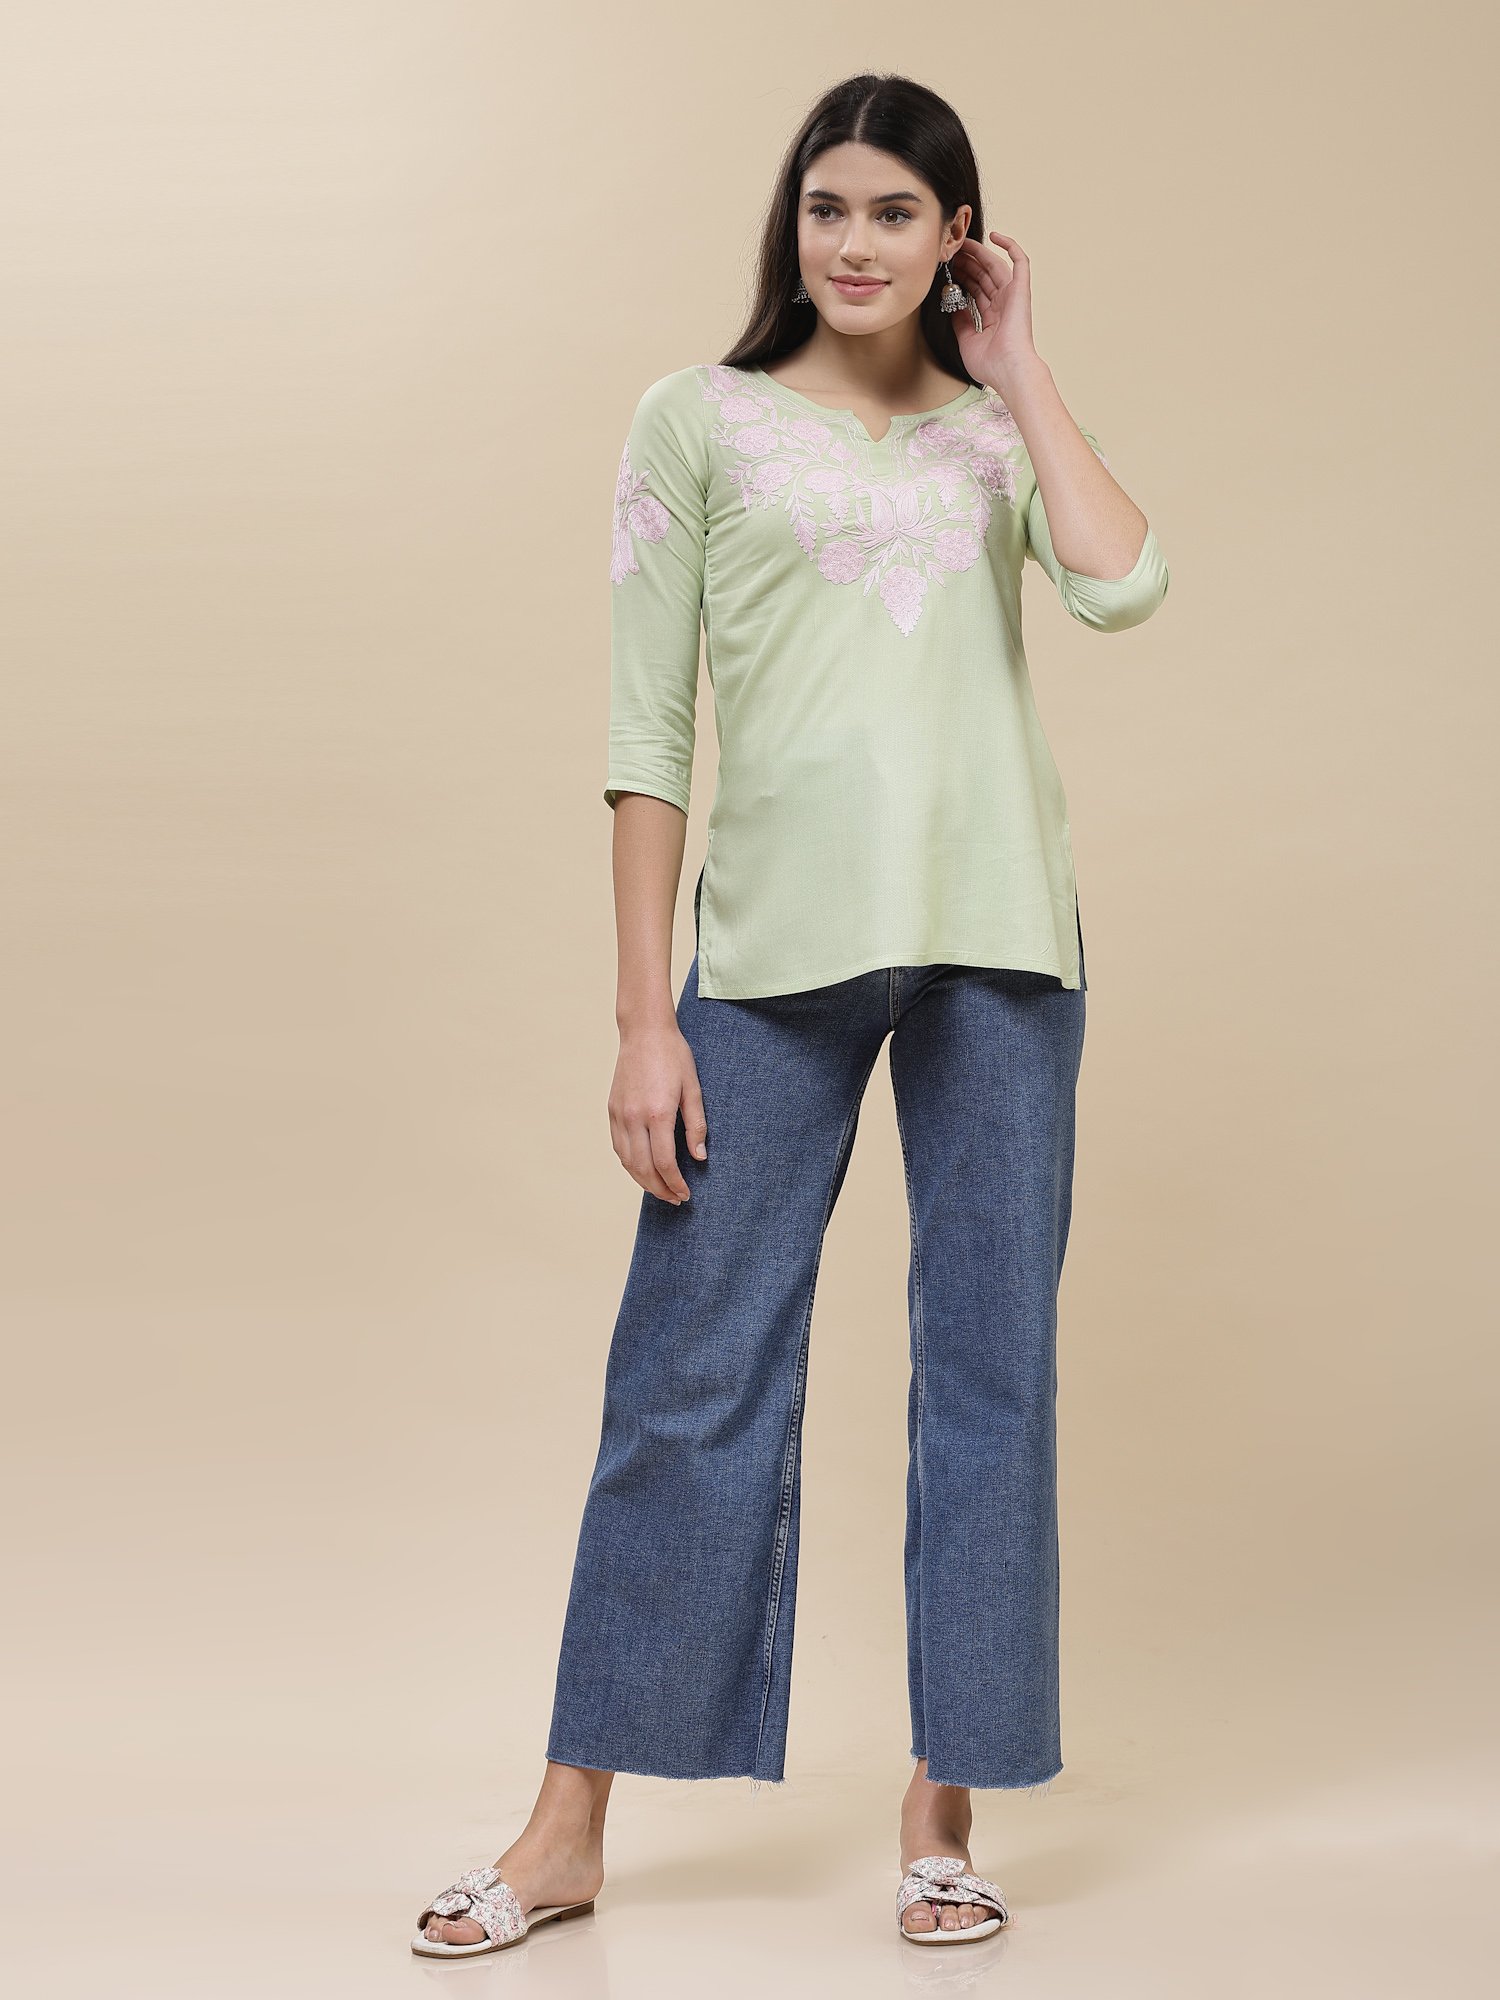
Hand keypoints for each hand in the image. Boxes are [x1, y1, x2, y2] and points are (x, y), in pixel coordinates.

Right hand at [609, 1021, 707, 1203]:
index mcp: (658, 1113)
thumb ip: (696, 1125)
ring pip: (627, 1161)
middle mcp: (634, 1117)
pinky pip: (618, 1146)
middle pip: (643, 1168)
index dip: (675, 1184)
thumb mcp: (693, 1088)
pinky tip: (642, 1169)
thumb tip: (699, 1157)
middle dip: (659, 1189)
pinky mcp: (612, 1110)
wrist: (644, 1031)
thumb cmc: (674, 1056)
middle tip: (675, 1199)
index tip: (686, 1194)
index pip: (664, 1163)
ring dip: (643, 1181)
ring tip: (660, 1189)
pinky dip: (629, 1164)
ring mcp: (619, 1114)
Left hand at [947, 230, 1040, 383]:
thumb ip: (960, 320)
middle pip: (982, 275)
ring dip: (978, 253)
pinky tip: (995, 235)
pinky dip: (1010, 246)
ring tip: (962, 242)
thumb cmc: (990, 364)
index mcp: (992, 317)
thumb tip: (952, 305)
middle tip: (950, 251)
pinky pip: (1020, 261)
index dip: (961, 277)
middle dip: (966, 262)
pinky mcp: (1021, 289)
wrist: (1008, 370)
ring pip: (994, 265)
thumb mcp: (966, 340)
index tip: (947, 269)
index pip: (975, 290)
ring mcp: (1012, 295)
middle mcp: (1003, 304)